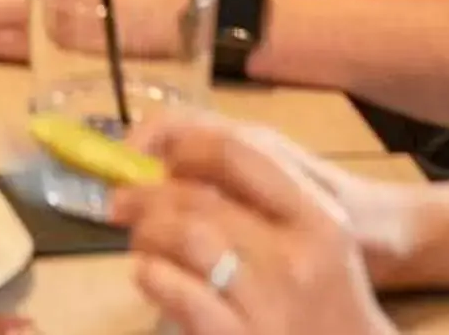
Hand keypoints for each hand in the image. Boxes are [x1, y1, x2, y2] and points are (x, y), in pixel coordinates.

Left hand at [112, 107, 409, 334]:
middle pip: (198, 198)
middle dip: (146, 195)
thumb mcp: (313, 231)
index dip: (179, 146)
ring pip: (186, 237)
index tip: (156, 159)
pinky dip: (154, 277)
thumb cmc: (325, 292)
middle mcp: (295, 255)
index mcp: (314, 215)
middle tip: (123, 202)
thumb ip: (259, 189)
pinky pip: (184, 295)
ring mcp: (270, 302)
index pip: (232, 152)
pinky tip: (149, 275)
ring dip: (147, 232)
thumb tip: (172, 151)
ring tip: (140, 240)